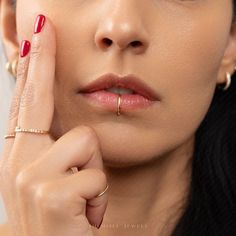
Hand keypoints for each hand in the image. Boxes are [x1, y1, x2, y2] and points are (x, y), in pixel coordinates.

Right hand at [0, 14, 107, 235]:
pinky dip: (98, 196)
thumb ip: (54, 148)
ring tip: (81, 198)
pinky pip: (95, 176)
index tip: (37, 33)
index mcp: (19, 154)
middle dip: (42, 60)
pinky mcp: (51, 195)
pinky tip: (84, 215)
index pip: (28, 99)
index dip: (33, 64)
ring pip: (85, 142)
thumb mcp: (51, 180)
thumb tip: (60, 122)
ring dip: (92, 173)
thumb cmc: (59, 219)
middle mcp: (17, 160)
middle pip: (38, 96)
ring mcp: (29, 177)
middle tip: (42, 24)